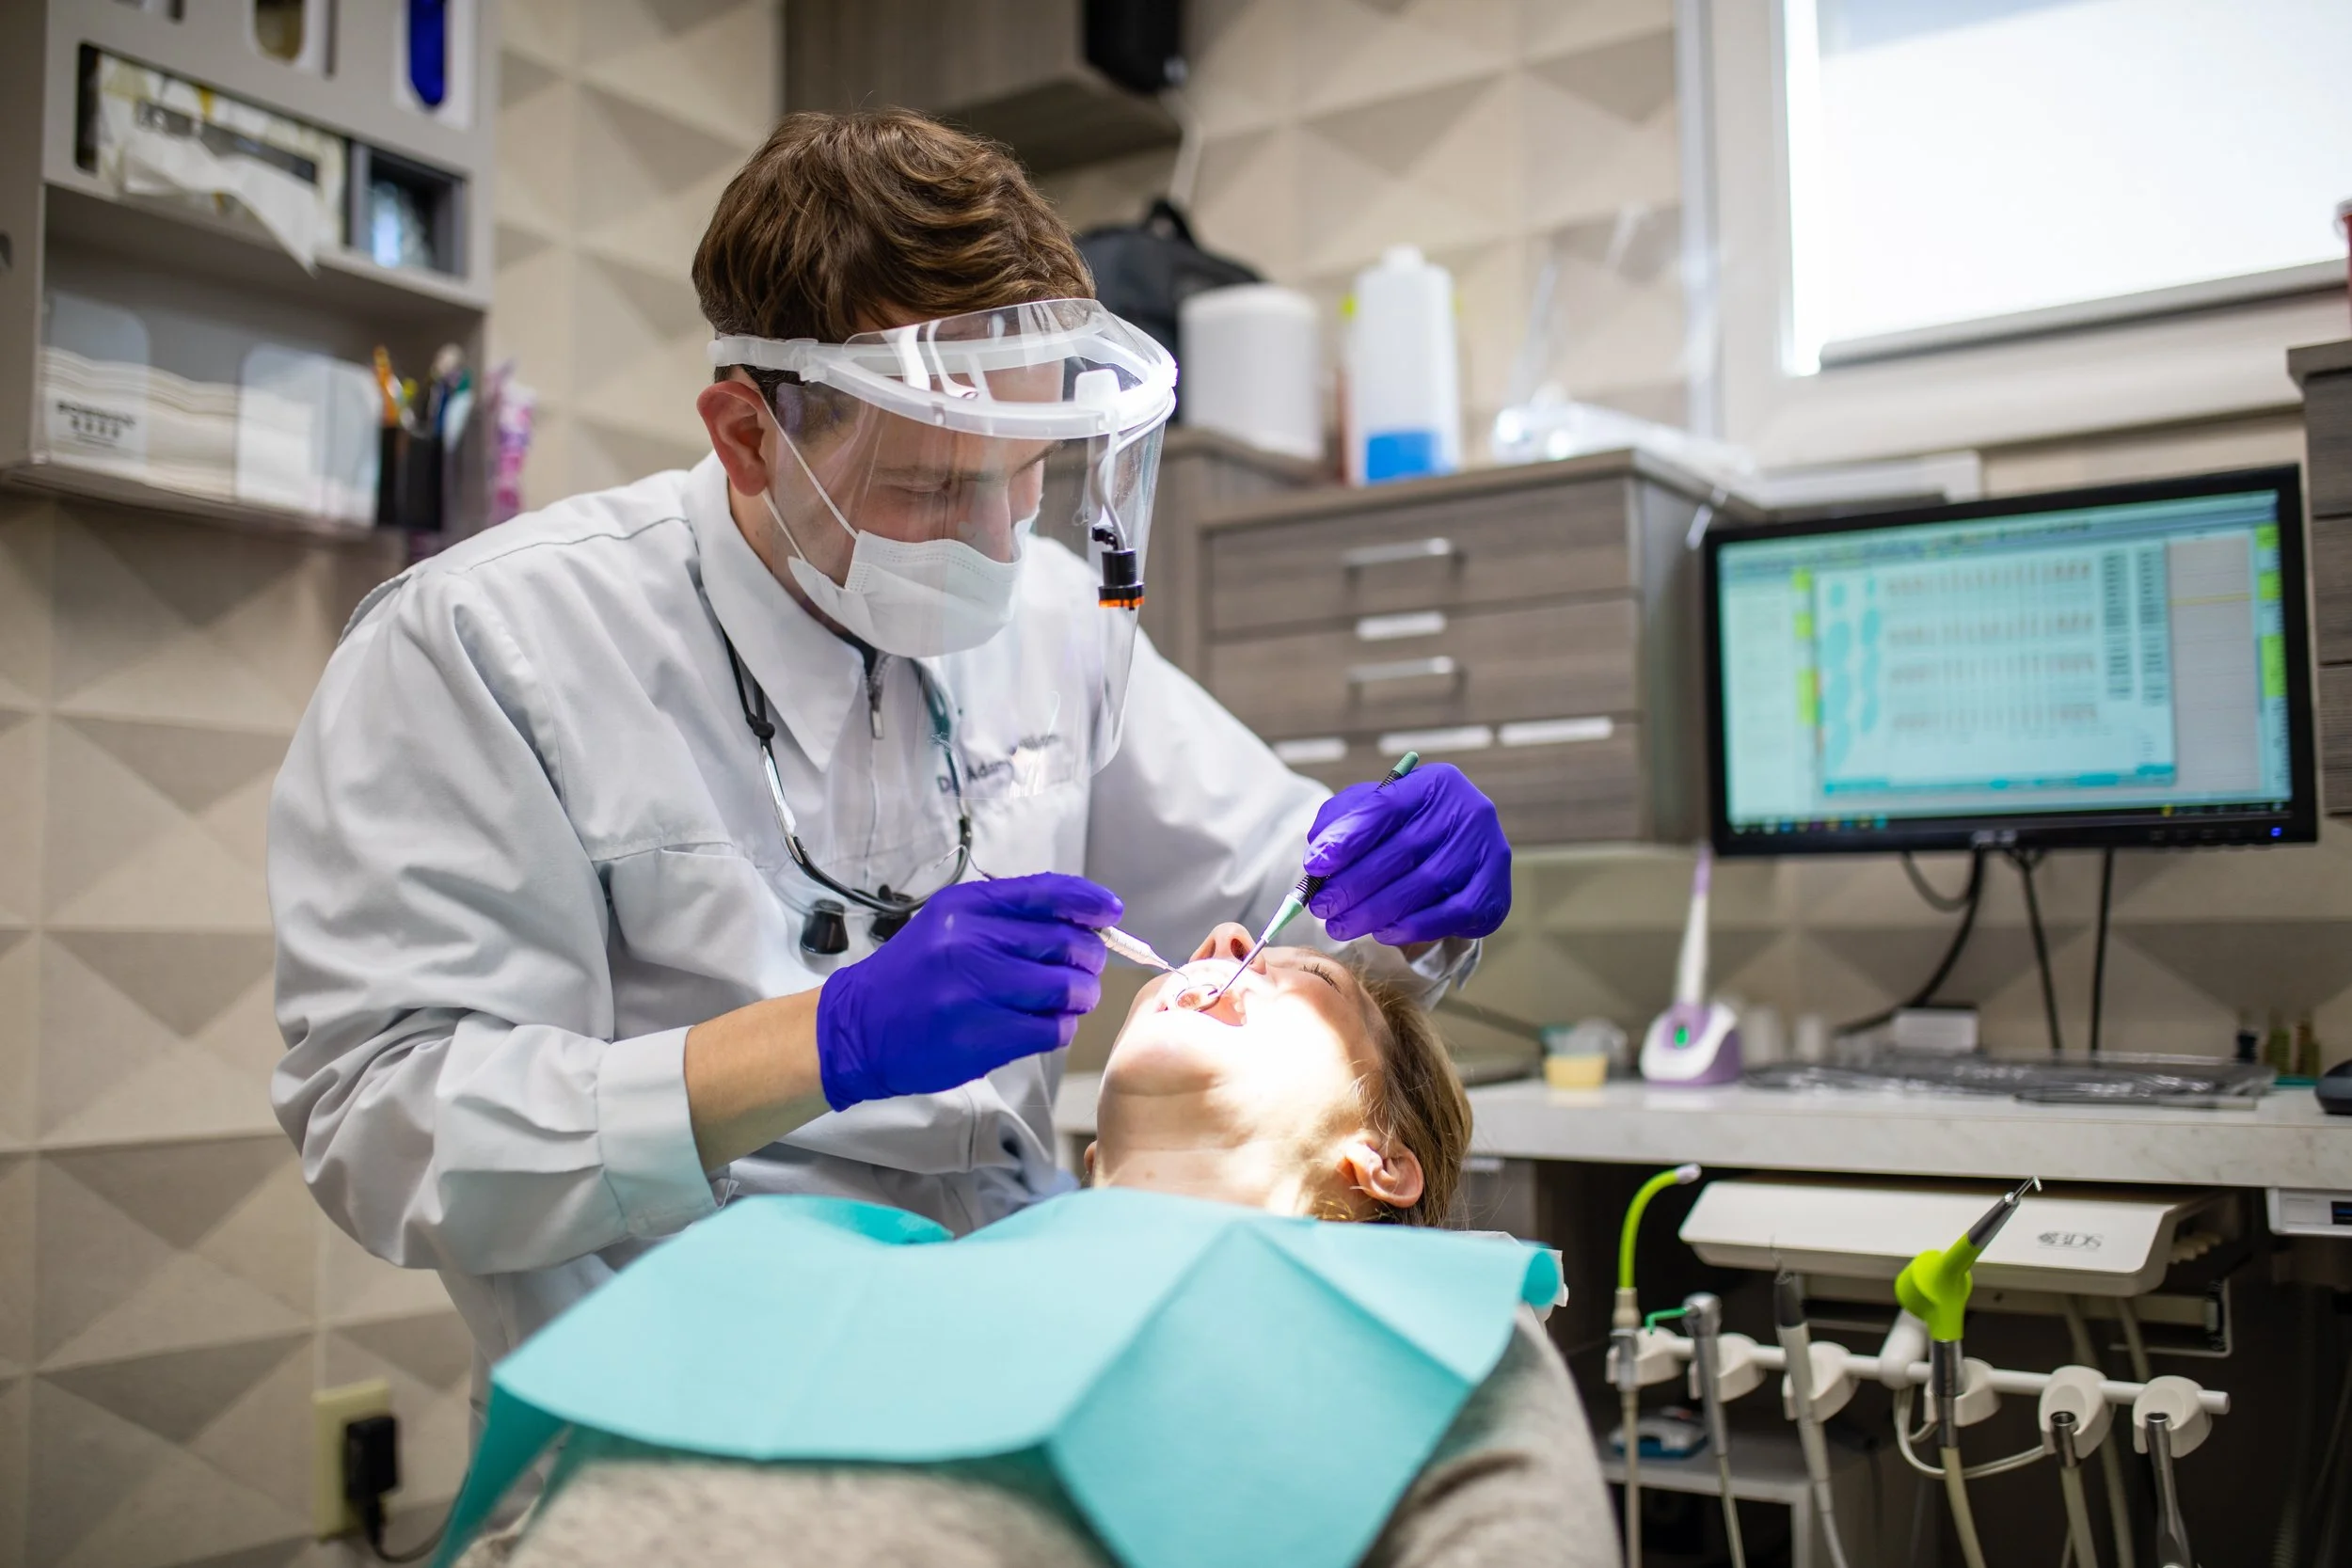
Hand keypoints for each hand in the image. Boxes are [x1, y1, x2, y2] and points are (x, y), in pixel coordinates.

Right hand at [815, 873, 1119, 1108]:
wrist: (859, 1027)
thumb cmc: (913, 975)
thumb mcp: (950, 925)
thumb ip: (1008, 917)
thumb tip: (1083, 920)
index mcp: (967, 908)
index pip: (1048, 892)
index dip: (1090, 901)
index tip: (1111, 912)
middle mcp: (972, 942)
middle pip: (1068, 943)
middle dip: (1088, 959)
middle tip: (1082, 970)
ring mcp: (977, 991)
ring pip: (1068, 988)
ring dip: (1079, 997)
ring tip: (1065, 1001)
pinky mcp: (983, 1037)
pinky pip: (1053, 1029)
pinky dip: (1060, 1028)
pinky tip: (1043, 1024)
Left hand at [1300, 763, 1510, 944]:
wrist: (1461, 855)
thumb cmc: (1407, 830)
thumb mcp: (1373, 812)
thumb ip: (1342, 820)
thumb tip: (1319, 849)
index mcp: (1435, 783)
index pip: (1385, 806)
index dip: (1347, 838)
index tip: (1314, 865)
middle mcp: (1468, 812)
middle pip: (1403, 851)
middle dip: (1353, 884)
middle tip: (1321, 906)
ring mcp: (1487, 853)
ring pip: (1423, 886)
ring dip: (1374, 911)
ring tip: (1340, 924)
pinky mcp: (1494, 893)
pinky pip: (1448, 915)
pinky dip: (1410, 927)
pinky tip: (1381, 931)